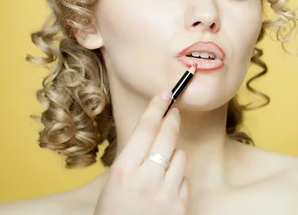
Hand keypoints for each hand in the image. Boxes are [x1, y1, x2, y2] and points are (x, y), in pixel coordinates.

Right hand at [94, 91, 188, 214]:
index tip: (165, 93)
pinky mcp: (179, 207)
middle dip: (173, 119)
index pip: (145, 128)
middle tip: (175, 111)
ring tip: (161, 166)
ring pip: (180, 157)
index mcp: (124, 170)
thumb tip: (152, 135)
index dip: (157, 107)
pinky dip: (178, 179)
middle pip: (167, 136)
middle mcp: (145, 179)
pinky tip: (166, 189)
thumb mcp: (113, 184)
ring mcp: (165, 193)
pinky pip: (184, 180)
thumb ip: (132, 161)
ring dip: (174, 155)